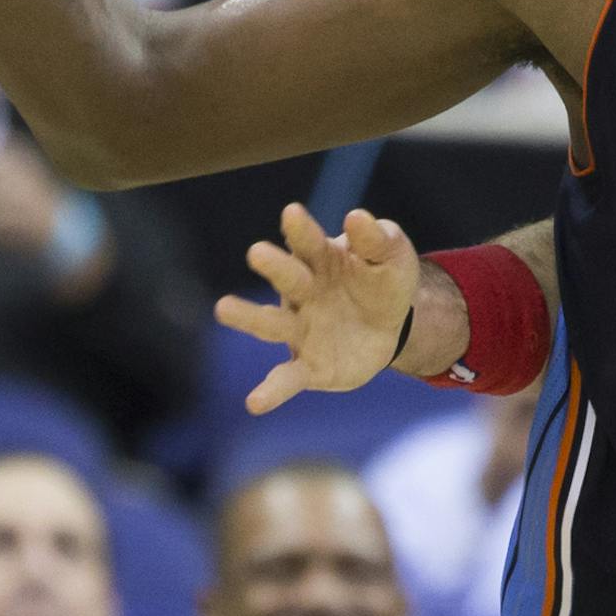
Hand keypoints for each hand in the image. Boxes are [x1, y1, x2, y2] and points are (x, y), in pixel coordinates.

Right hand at [216, 204, 420, 412]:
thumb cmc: (383, 281)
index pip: (309, 241)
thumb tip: (356, 217)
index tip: (293, 212)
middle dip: (274, 266)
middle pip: (287, 277)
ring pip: (271, 324)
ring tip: (223, 308)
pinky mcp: (308, 366)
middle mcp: (302, 291)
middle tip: (258, 253)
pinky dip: (271, 390)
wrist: (391, 328)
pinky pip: (287, 378)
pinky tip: (255, 403)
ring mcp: (300, 328)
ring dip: (249, 317)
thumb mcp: (392, 256)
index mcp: (321, 258)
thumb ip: (377, 239)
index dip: (301, 228)